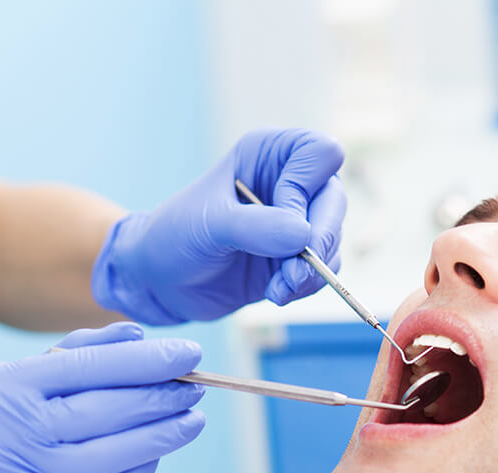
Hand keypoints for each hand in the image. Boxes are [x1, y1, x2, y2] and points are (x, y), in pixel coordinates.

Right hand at [0, 322, 205, 472]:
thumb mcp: (18, 380)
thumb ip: (77, 353)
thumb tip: (137, 333)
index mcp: (4, 385)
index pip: (89, 366)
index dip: (147, 360)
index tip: (190, 352)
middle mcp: (13, 429)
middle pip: (108, 408)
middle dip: (162, 396)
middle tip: (198, 385)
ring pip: (116, 451)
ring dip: (164, 434)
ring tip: (193, 418)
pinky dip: (141, 469)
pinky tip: (159, 453)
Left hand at [91, 128, 345, 323]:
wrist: (162, 280)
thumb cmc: (176, 235)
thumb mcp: (210, 224)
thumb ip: (256, 227)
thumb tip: (304, 237)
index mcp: (270, 154)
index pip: (321, 154)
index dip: (306, 189)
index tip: (279, 220)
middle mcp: (291, 183)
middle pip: (335, 202)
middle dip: (319, 241)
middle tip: (292, 273)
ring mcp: (298, 222)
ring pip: (333, 240)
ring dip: (311, 271)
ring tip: (278, 289)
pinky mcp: (298, 258)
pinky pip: (324, 270)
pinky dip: (306, 286)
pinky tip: (276, 293)